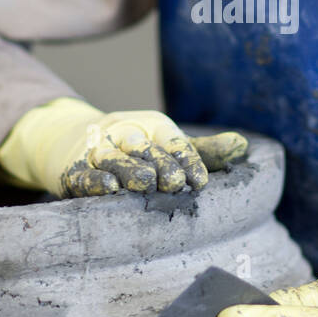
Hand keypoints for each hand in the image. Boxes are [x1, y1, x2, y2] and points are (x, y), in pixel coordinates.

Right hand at [0, 97, 247, 197]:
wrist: (73, 142)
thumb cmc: (136, 150)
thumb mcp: (170, 147)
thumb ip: (205, 152)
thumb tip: (243, 147)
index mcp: (152, 127)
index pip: (172, 141)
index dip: (187, 159)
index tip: (200, 182)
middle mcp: (125, 134)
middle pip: (143, 148)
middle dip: (159, 164)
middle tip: (174, 182)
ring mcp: (98, 152)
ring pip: (114, 159)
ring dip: (129, 170)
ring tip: (145, 184)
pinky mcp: (75, 171)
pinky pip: (85, 175)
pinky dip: (95, 181)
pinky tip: (108, 189)